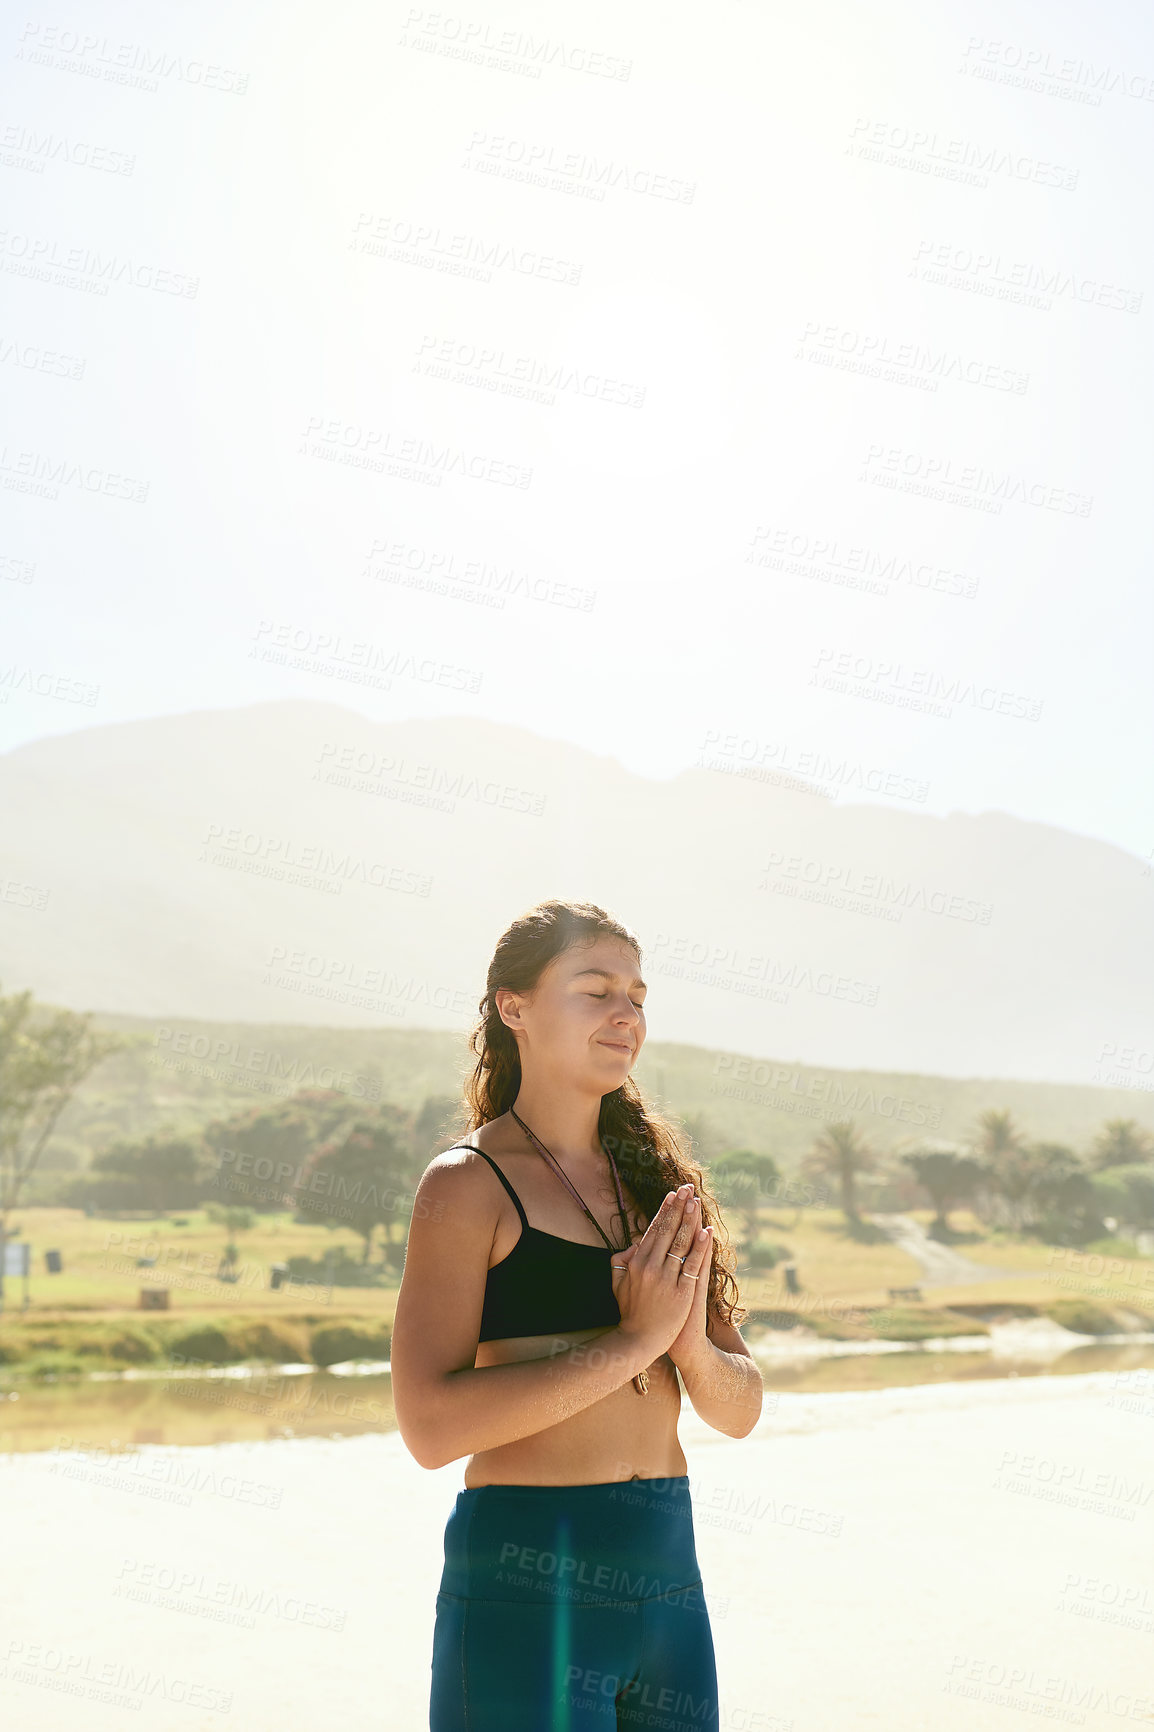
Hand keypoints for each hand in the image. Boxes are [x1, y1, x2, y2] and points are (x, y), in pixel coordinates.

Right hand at [610, 1185, 711, 1363]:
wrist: (639, 1341)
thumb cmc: (629, 1312)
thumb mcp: (617, 1284)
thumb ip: (620, 1261)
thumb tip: (633, 1244)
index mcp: (636, 1262)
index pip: (654, 1230)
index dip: (665, 1211)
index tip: (672, 1195)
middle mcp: (651, 1267)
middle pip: (668, 1230)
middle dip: (679, 1207)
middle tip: (687, 1189)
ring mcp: (667, 1279)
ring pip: (681, 1243)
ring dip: (689, 1220)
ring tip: (696, 1202)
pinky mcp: (682, 1292)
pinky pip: (693, 1265)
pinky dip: (701, 1247)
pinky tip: (706, 1232)